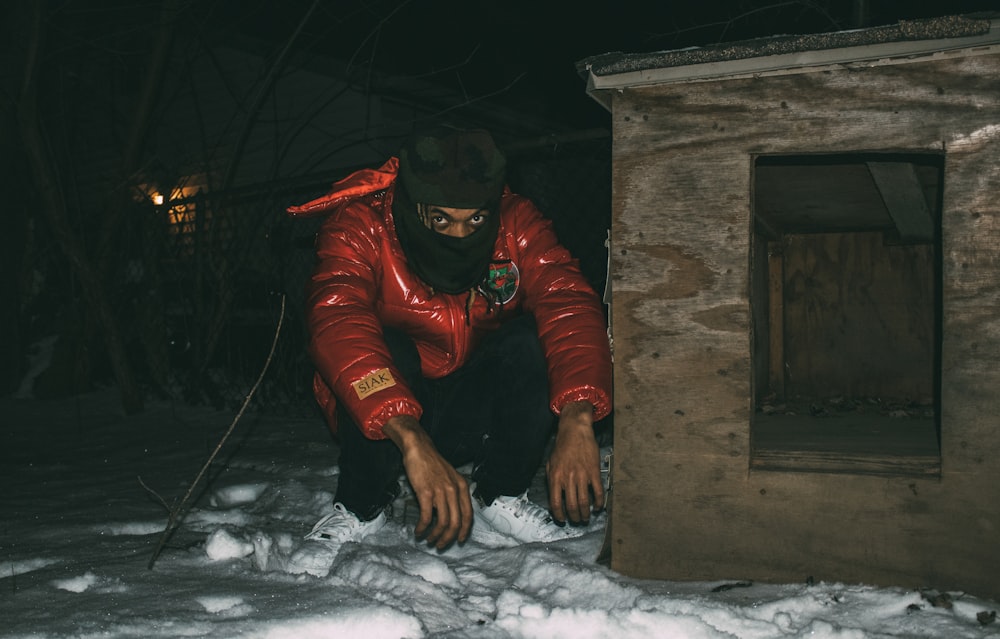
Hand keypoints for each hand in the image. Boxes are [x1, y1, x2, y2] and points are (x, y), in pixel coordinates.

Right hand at [383, 415, 471, 549]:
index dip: (464, 531)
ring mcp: (440, 491)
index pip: (468, 515)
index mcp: (462, 487)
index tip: (458, 540)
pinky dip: (422, 528)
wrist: (419, 448)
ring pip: (442, 523)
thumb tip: (451, 514)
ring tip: (428, 539)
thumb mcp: (450, 477)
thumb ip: (453, 494)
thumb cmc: (432, 463)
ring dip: (435, 536)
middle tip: (440, 545)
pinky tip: (418, 531)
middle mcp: (454, 490)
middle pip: (456, 522)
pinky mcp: (425, 492)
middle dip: (448, 538)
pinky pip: (427, 516)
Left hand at [546, 401, 602, 523]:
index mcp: (555, 477)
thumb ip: (551, 479)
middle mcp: (568, 478)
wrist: (575, 431)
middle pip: (571, 506)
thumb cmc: (562, 446)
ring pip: (584, 502)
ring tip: (586, 517)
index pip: (555, 503)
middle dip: (574, 517)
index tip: (562, 519)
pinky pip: (597, 492)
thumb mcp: (550, 463)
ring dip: (586, 513)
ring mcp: (582, 476)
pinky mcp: (594, 472)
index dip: (559, 515)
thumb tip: (553, 495)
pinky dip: (599, 502)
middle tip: (577, 520)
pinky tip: (598, 506)